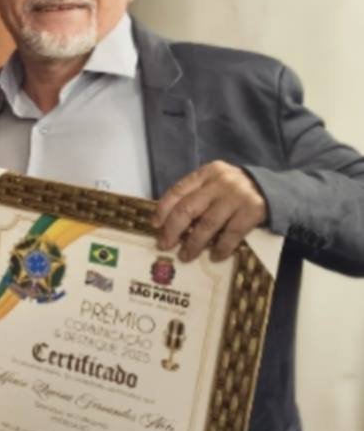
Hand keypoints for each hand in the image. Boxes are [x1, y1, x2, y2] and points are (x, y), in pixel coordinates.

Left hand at [153, 161, 267, 262]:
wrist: (275, 189)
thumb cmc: (234, 192)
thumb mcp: (214, 185)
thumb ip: (195, 197)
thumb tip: (167, 223)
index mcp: (205, 173)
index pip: (177, 191)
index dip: (163, 209)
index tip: (155, 225)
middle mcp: (219, 182)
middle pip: (188, 208)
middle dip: (173, 229)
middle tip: (165, 245)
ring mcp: (237, 196)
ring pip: (208, 224)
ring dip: (194, 243)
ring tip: (186, 255)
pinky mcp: (253, 210)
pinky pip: (231, 234)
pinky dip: (221, 248)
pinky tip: (214, 256)